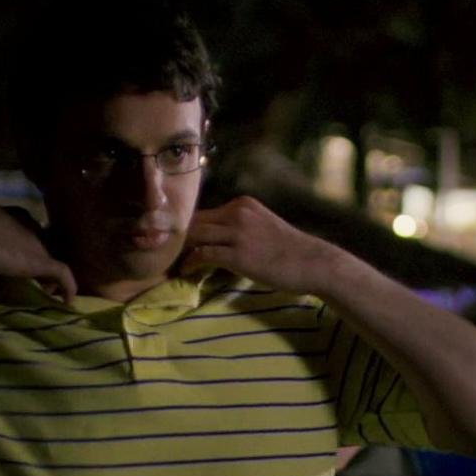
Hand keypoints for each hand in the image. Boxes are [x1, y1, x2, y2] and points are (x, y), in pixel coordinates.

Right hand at [0, 203, 76, 299]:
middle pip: (44, 247)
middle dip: (43, 266)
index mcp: (13, 214)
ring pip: (53, 261)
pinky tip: (67, 302)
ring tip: (49, 294)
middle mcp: (29, 224)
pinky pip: (63, 274)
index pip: (31, 233)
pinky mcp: (39, 260)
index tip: (24, 268)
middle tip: (40, 285)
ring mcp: (36, 242)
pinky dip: (68, 287)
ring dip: (53, 278)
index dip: (31, 251)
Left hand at [180, 196, 342, 293]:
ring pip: (195, 235)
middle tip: (164, 250)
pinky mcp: (238, 254)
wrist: (311, 262)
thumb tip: (218, 240)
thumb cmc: (290, 250)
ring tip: (170, 261)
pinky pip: (203, 254)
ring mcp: (237, 233)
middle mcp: (237, 213)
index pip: (204, 212)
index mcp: (242, 204)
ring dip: (180, 249)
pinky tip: (185, 271)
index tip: (175, 239)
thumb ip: (241, 226)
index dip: (187, 226)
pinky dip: (191, 262)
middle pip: (194, 221)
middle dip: (177, 236)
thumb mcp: (263, 226)